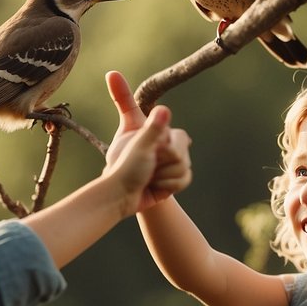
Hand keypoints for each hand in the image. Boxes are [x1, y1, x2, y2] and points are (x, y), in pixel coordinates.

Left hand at [104, 71, 191, 211]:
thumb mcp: (138, 145)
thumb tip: (164, 109)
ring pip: (185, 168)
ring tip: (149, 177)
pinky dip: (169, 186)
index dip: (167, 149)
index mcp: (157, 132)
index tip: (151, 152)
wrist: (121, 196)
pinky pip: (185, 180)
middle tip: (147, 166)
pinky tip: (155, 186)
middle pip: (183, 154)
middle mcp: (166, 144)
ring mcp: (170, 161)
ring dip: (164, 177)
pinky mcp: (174, 177)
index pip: (180, 137)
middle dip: (164, 164)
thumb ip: (153, 127)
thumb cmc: (125, 167)